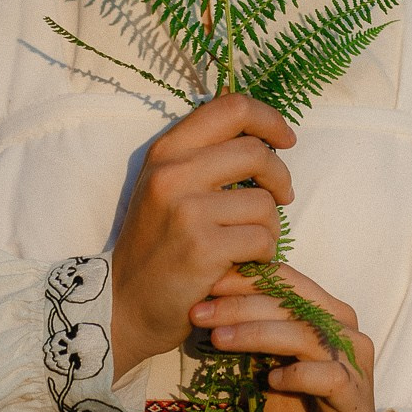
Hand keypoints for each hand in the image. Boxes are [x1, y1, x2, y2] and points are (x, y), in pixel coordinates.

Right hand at [111, 95, 295, 378]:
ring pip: (265, 202)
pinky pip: (262, 239)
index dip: (269, 119)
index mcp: (166, 150)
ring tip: (249, 241)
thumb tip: (262, 131)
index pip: (232, 108)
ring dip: (270, 226)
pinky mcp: (203, 248)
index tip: (285, 140)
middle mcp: (173, 172)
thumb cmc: (157, 242)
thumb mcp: (166, 185)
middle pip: (256, 152)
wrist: (125, 303)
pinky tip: (243, 262)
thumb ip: (204, 154)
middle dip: (280, 177)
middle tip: (283, 197)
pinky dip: (263, 254)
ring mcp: (187, 210)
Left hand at [191, 265, 411, 411]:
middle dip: (240, 304)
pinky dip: (297, 373)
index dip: (245, 278)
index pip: (285, 281)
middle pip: (291, 302)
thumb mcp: (266, 371)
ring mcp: (353, 362)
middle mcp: (343, 329)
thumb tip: (208, 313)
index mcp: (323, 314)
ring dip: (257, 333)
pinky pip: (328, 375)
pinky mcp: (356, 396)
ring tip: (219, 340)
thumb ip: (251, 342)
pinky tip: (270, 379)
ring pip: (305, 333)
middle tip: (200, 312)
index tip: (205, 283)